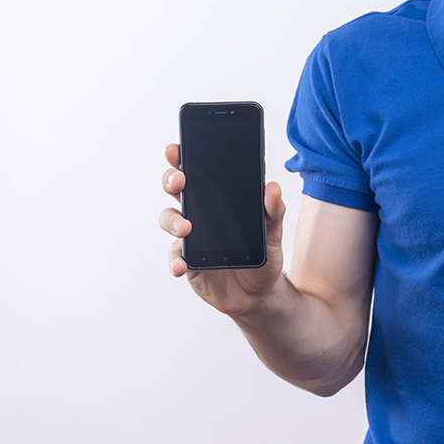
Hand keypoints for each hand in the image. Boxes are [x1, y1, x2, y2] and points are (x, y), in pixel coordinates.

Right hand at [159, 143, 286, 315]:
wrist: (259, 294)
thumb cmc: (263, 256)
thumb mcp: (273, 233)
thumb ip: (273, 211)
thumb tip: (273, 188)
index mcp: (219, 200)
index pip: (199, 173)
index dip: (184, 159)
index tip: (176, 148)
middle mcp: (200, 214)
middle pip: (177, 189)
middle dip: (172, 179)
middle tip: (180, 180)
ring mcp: (190, 237)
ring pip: (170, 219)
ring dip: (173, 220)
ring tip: (186, 229)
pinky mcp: (187, 261)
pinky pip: (174, 257)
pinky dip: (175, 260)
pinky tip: (181, 265)